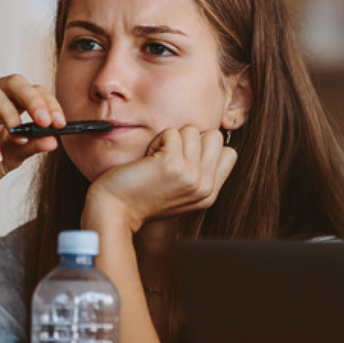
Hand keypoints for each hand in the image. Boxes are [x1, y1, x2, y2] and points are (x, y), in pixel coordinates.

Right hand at [0, 75, 66, 199]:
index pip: (32, 90)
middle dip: (33, 100)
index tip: (60, 123)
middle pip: (13, 82)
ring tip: (18, 137)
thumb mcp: (12, 158)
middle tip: (45, 121)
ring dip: (9, 114)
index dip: (48, 103)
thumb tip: (54, 141)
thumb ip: (31, 148)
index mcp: (6, 102)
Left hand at [84, 126, 236, 233]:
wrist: (116, 211)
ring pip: (193, 131)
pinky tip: (148, 159)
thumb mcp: (180, 192)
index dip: (204, 149)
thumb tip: (208, 140)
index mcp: (209, 194)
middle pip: (215, 137)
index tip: (183, 161)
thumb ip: (199, 172)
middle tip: (169, 158)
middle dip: (190, 139)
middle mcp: (204, 186)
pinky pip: (172, 133)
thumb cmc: (141, 197)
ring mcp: (191, 176)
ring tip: (157, 160)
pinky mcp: (173, 164)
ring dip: (171, 139)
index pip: (228, 153)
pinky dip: (157, 141)